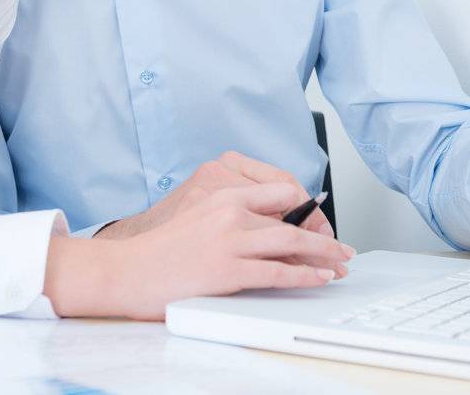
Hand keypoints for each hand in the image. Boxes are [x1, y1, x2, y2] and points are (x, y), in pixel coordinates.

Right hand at [44, 182, 354, 319]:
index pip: (279, 190)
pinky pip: (278, 271)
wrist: (127, 270)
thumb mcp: (197, 214)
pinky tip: (319, 278)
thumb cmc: (160, 248)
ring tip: (340, 263)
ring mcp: (229, 240)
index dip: (306, 207)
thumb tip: (265, 224)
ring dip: (323, 256)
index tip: (319, 222)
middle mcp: (229, 211)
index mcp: (221, 192)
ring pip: (291, 243)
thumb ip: (230, 213)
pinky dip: (305, 276)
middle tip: (342, 247)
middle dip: (322, 236)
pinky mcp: (228, 270)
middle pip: (291, 220)